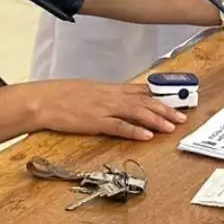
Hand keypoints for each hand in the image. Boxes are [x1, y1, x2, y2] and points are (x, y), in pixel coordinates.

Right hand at [28, 80, 184, 141]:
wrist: (43, 100)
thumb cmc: (60, 96)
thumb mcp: (87, 90)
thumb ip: (105, 96)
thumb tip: (118, 100)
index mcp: (109, 88)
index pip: (140, 91)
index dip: (160, 97)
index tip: (174, 102)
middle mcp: (110, 96)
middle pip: (144, 101)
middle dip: (165, 109)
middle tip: (181, 117)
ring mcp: (104, 109)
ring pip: (136, 112)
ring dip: (156, 119)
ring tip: (171, 127)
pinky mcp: (95, 122)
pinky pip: (119, 127)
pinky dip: (134, 131)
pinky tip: (147, 135)